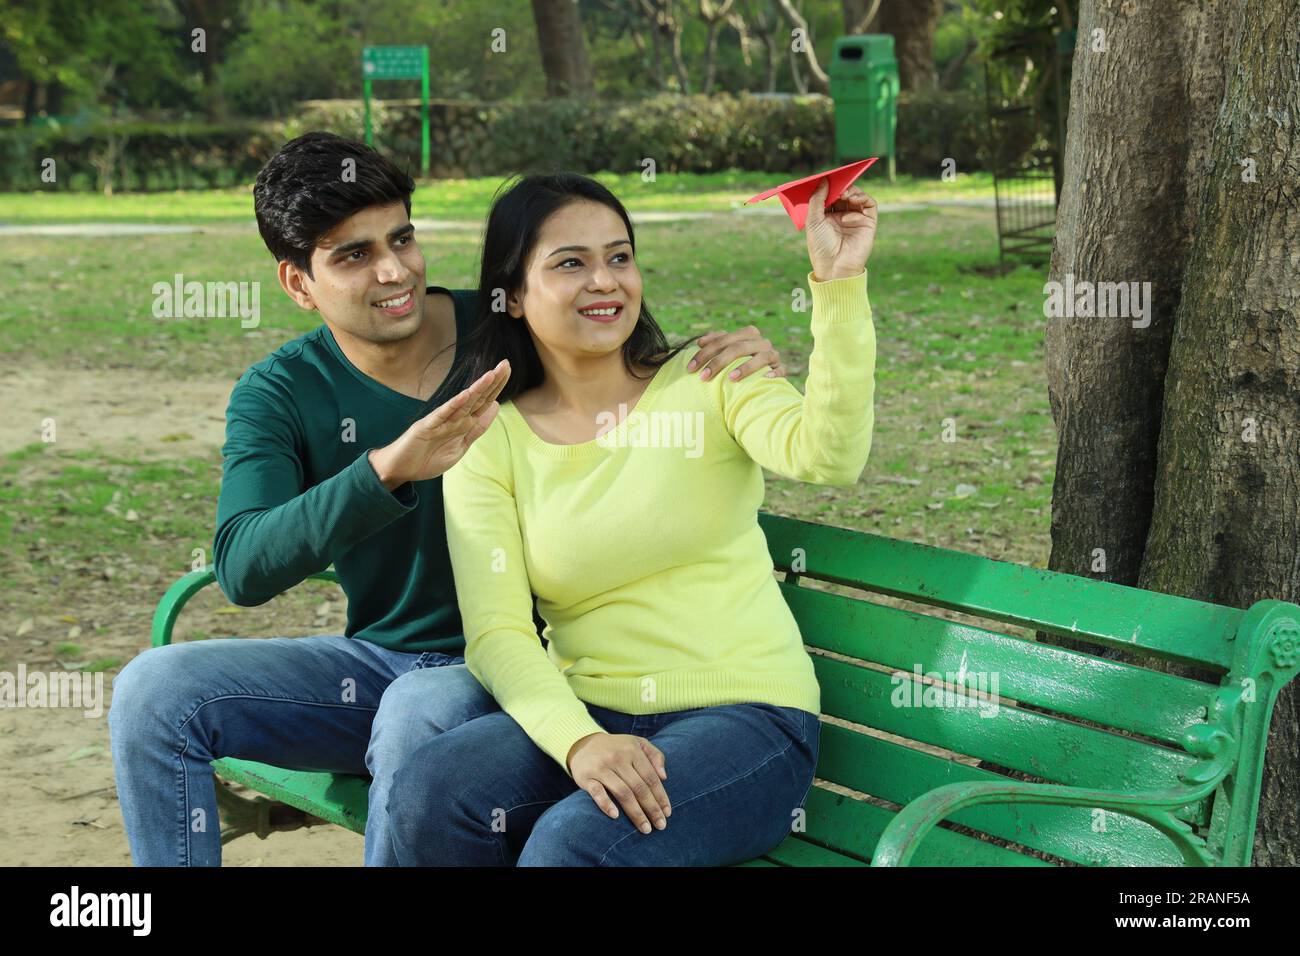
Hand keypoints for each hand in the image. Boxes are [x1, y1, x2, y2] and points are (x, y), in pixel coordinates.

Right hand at [368, 360, 509, 488]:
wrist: (401, 469)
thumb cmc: (428, 458)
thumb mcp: (461, 446)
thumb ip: (477, 427)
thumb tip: (496, 406)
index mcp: (463, 423)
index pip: (484, 402)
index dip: (496, 387)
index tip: (507, 370)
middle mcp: (454, 418)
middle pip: (477, 398)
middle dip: (492, 382)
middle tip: (505, 364)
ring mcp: (440, 421)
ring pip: (462, 403)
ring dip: (477, 389)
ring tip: (491, 375)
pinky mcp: (426, 427)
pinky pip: (441, 415)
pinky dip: (453, 406)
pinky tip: (464, 395)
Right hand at [566, 732, 671, 833]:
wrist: (582, 743)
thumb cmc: (616, 748)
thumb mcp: (637, 743)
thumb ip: (655, 755)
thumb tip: (664, 776)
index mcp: (632, 750)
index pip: (650, 777)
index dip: (660, 796)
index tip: (667, 813)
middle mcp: (618, 758)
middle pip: (639, 787)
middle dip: (652, 808)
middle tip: (660, 825)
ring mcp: (601, 767)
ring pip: (622, 792)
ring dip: (636, 813)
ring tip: (645, 828)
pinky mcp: (586, 776)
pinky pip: (597, 792)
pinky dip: (606, 804)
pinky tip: (615, 816)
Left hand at [687, 326, 786, 380]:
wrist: (763, 377)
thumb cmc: (739, 364)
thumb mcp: (727, 353)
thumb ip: (715, 344)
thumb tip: (700, 341)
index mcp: (747, 334)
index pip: (723, 339)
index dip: (705, 352)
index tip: (690, 367)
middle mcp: (761, 342)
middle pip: (738, 347)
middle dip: (718, 362)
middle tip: (703, 377)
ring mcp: (772, 355)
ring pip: (760, 357)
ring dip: (746, 367)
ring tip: (730, 378)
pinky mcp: (781, 369)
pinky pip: (780, 370)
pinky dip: (774, 373)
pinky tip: (766, 378)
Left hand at [805, 180, 876, 280]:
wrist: (835, 268)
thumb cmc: (821, 247)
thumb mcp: (813, 221)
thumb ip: (817, 200)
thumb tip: (823, 180)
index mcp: (828, 216)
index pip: (831, 195)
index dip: (829, 186)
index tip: (826, 178)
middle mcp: (842, 216)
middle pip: (845, 193)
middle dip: (841, 186)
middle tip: (837, 182)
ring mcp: (856, 219)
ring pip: (858, 196)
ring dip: (852, 190)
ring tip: (844, 193)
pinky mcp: (868, 222)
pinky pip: (869, 204)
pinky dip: (862, 198)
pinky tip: (852, 201)